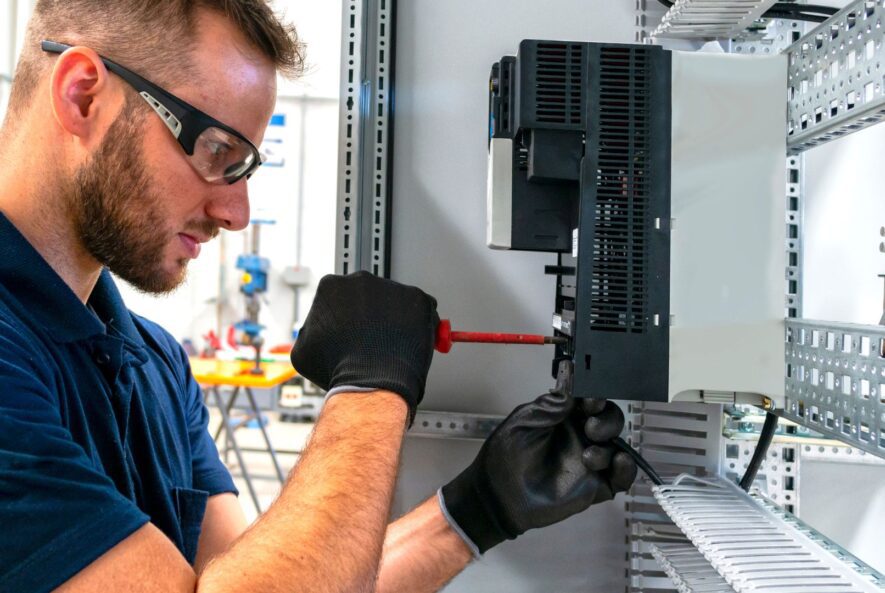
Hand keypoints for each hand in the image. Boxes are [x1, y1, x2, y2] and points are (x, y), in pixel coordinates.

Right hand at [290, 271, 438, 421]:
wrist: (372, 383)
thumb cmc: (339, 369)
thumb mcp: (304, 351)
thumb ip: (310, 332)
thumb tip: (316, 331)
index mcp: (331, 286)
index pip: (340, 297)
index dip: (346, 317)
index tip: (352, 330)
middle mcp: (361, 280)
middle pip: (369, 295)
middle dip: (372, 315)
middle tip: (375, 340)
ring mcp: (392, 287)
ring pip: (395, 302)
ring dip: (395, 319)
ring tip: (391, 347)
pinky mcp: (418, 298)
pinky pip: (421, 310)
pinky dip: (418, 325)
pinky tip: (408, 344)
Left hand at [439, 360, 636, 554]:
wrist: (499, 497)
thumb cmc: (505, 456)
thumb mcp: (524, 422)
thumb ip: (551, 404)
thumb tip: (573, 380)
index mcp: (563, 417)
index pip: (589, 400)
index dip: (595, 397)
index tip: (591, 400)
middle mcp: (579, 436)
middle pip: (609, 419)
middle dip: (606, 419)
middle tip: (590, 427)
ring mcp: (589, 461)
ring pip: (616, 445)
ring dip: (610, 445)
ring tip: (588, 456)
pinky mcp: (595, 486)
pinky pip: (621, 477)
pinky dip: (628, 469)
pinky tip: (620, 462)